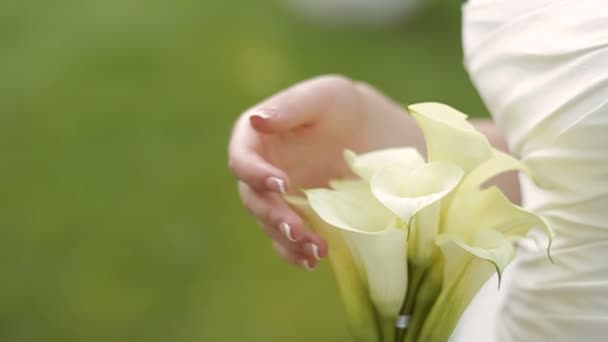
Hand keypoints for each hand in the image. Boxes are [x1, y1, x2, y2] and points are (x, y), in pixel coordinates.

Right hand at [229, 75, 422, 268]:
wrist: (375, 137)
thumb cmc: (345, 108)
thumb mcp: (325, 97)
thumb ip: (290, 107)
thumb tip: (255, 120)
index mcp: (256, 138)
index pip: (242, 159)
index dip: (255, 174)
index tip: (282, 184)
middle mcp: (260, 170)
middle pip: (253, 198)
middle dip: (273, 215)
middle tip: (297, 228)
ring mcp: (278, 197)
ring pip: (270, 223)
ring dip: (288, 239)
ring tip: (317, 250)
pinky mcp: (297, 217)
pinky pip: (286, 240)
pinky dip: (297, 252)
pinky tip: (313, 260)